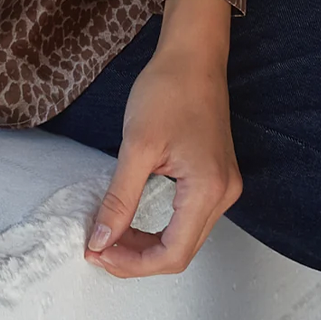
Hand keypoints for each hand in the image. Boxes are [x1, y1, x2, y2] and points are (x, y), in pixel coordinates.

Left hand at [85, 0, 241, 277]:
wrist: (192, 55)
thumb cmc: (167, 91)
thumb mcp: (137, 146)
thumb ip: (120, 198)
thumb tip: (100, 240)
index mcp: (208, 191)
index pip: (173, 254)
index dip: (133, 264)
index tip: (97, 253)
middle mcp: (223, 196)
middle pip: (181, 250)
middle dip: (137, 257)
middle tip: (97, 247)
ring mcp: (223, 187)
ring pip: (185, 236)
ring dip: (147, 243)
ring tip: (110, 237)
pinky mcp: (215, 177)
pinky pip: (187, 217)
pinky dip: (159, 225)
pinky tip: (133, 219)